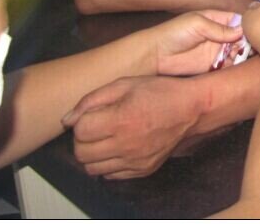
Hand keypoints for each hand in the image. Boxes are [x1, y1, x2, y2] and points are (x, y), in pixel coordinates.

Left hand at [62, 76, 197, 178]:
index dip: (82, 120)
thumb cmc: (160, 92)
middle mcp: (126, 144)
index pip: (79, 130)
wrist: (192, 109)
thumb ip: (92, 100)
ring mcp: (135, 160)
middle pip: (81, 153)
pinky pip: (111, 175)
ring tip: (106, 139)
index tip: (93, 114)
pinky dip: (109, 164)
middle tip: (96, 127)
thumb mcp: (125, 84)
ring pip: (92, 168)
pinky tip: (119, 148)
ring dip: (93, 154)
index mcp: (121, 119)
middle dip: (83, 139)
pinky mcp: (143, 170)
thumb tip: (67, 120)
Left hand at [150, 10, 243, 75]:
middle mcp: (221, 35)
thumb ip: (219, 27)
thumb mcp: (197, 23)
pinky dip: (236, 67)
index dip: (248, 26)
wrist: (156, 55)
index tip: (254, 33)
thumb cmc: (174, 33)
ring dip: (243, 55)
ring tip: (239, 57)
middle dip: (249, 42)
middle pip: (243, 38)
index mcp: (218, 19)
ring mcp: (219, 50)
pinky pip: (231, 66)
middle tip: (249, 48)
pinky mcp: (215, 66)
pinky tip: (236, 66)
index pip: (240, 21)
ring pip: (239, 52)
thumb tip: (241, 31)